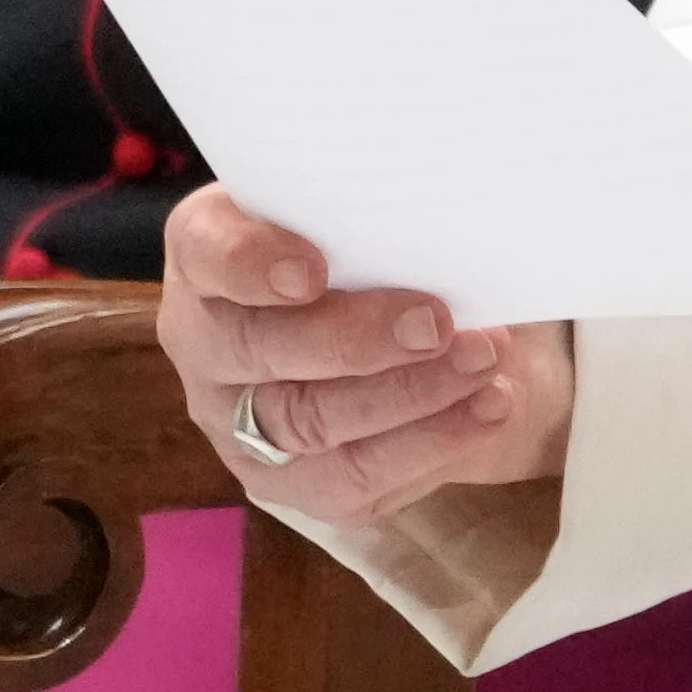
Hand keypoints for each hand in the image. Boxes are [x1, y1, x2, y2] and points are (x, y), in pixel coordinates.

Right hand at [158, 187, 567, 525]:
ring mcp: (237, 422)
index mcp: (207, 254)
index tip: (311, 270)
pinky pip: (350, 482)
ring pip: (307, 425)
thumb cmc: (366, 251)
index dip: (250, 264)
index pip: (207, 253)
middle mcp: (205, 345)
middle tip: (436, 322)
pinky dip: (428, 447)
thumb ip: (373, 212)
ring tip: (484, 365)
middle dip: (354, 341)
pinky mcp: (287, 482)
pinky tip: (486, 410)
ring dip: (408, 397)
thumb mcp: (358, 214)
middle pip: (258, 351)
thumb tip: (442, 208)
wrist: (395, 330)